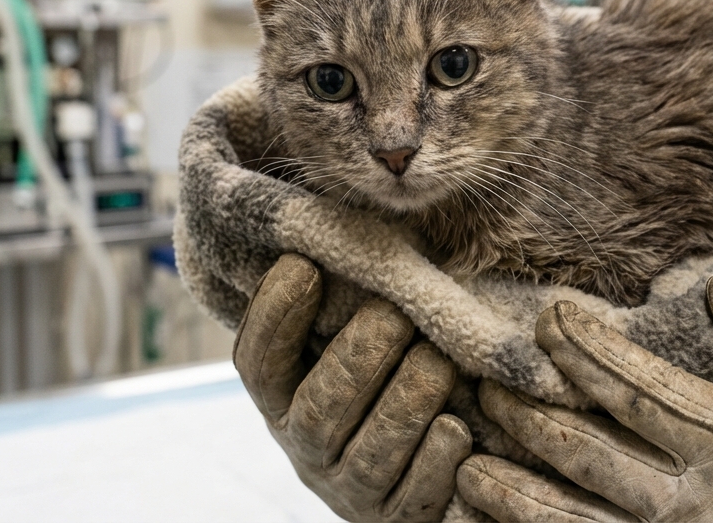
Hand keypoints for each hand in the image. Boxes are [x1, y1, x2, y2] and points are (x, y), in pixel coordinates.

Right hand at [234, 254, 471, 521]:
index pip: (258, 360)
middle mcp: (306, 446)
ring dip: (408, 399)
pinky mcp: (395, 519)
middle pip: (321, 405)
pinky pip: (415, 492)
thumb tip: (357, 220)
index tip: (303, 266)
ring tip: (438, 362)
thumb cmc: (387, 380)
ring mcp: (349, 489)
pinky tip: (454, 428)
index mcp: (284, 397)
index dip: (274, 315)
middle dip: (361, 354)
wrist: (412, 479)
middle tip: (397, 315)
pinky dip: (437, 457)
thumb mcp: (355, 342)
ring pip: (370, 450)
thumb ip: (349, 298)